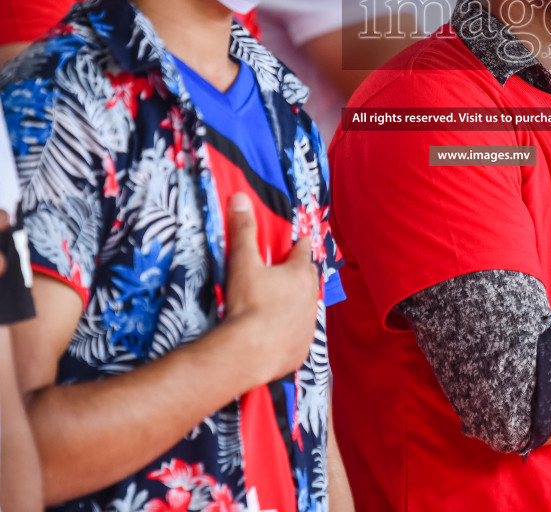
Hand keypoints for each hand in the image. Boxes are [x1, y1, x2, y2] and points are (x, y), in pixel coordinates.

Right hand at [219, 193, 319, 383]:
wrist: (248, 352)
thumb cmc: (247, 304)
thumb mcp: (242, 263)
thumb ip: (243, 230)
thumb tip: (240, 198)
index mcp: (299, 274)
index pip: (303, 252)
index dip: (300, 246)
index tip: (300, 241)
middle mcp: (310, 298)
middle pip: (310, 279)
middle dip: (302, 273)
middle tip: (291, 271)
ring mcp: (308, 326)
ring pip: (308, 307)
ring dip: (299, 302)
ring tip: (284, 302)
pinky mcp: (302, 349)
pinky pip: (300, 335)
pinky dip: (293, 331)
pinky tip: (281, 333)